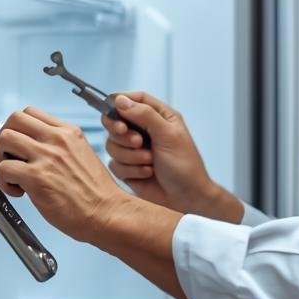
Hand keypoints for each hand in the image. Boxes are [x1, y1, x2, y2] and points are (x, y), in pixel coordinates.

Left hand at [0, 107, 127, 243]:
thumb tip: (33, 151)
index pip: (31, 113)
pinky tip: (17, 191)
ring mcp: (47, 157)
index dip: (18, 129)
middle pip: (13, 120)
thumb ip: (60, 148)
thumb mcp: (82, 155)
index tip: (17, 145)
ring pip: (4, 139)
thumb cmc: (97, 194)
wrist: (108, 213)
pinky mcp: (37, 177)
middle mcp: (57, 140)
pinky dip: (3, 181)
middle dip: (3, 139)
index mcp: (69, 132)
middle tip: (7, 158)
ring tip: (11, 176)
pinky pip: (3, 168)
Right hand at [101, 91, 242, 221]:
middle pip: (115, 121)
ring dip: (131, 155)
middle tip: (137, 141)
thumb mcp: (168, 135)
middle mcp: (144, 130)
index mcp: (159, 116)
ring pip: (112, 144)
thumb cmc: (185, 165)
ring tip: (150, 161)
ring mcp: (134, 150)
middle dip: (122, 133)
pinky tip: (147, 173)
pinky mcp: (128, 168)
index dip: (120, 101)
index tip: (113, 109)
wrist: (186, 198)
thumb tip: (120, 100)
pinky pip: (114, 164)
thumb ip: (145, 115)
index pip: (134, 99)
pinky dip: (130, 170)